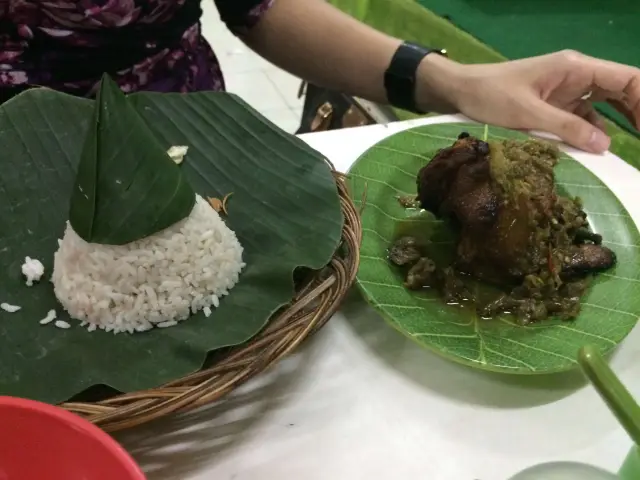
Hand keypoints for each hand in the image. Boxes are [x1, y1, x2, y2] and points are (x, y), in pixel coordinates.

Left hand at [421, 50, 639, 152]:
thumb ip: (566, 127)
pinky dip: (591, 134)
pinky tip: (597, 153)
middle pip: (621, 92)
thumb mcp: (527, 114)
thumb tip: (605, 145)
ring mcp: (566, 92)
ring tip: (631, 149)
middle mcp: (576, 77)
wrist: (458, 91)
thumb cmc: (489, 96)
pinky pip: (582, 120)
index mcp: (575, 68)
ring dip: (617, 126)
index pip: (626, 78)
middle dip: (637, 114)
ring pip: (604, 107)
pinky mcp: (553, 107)